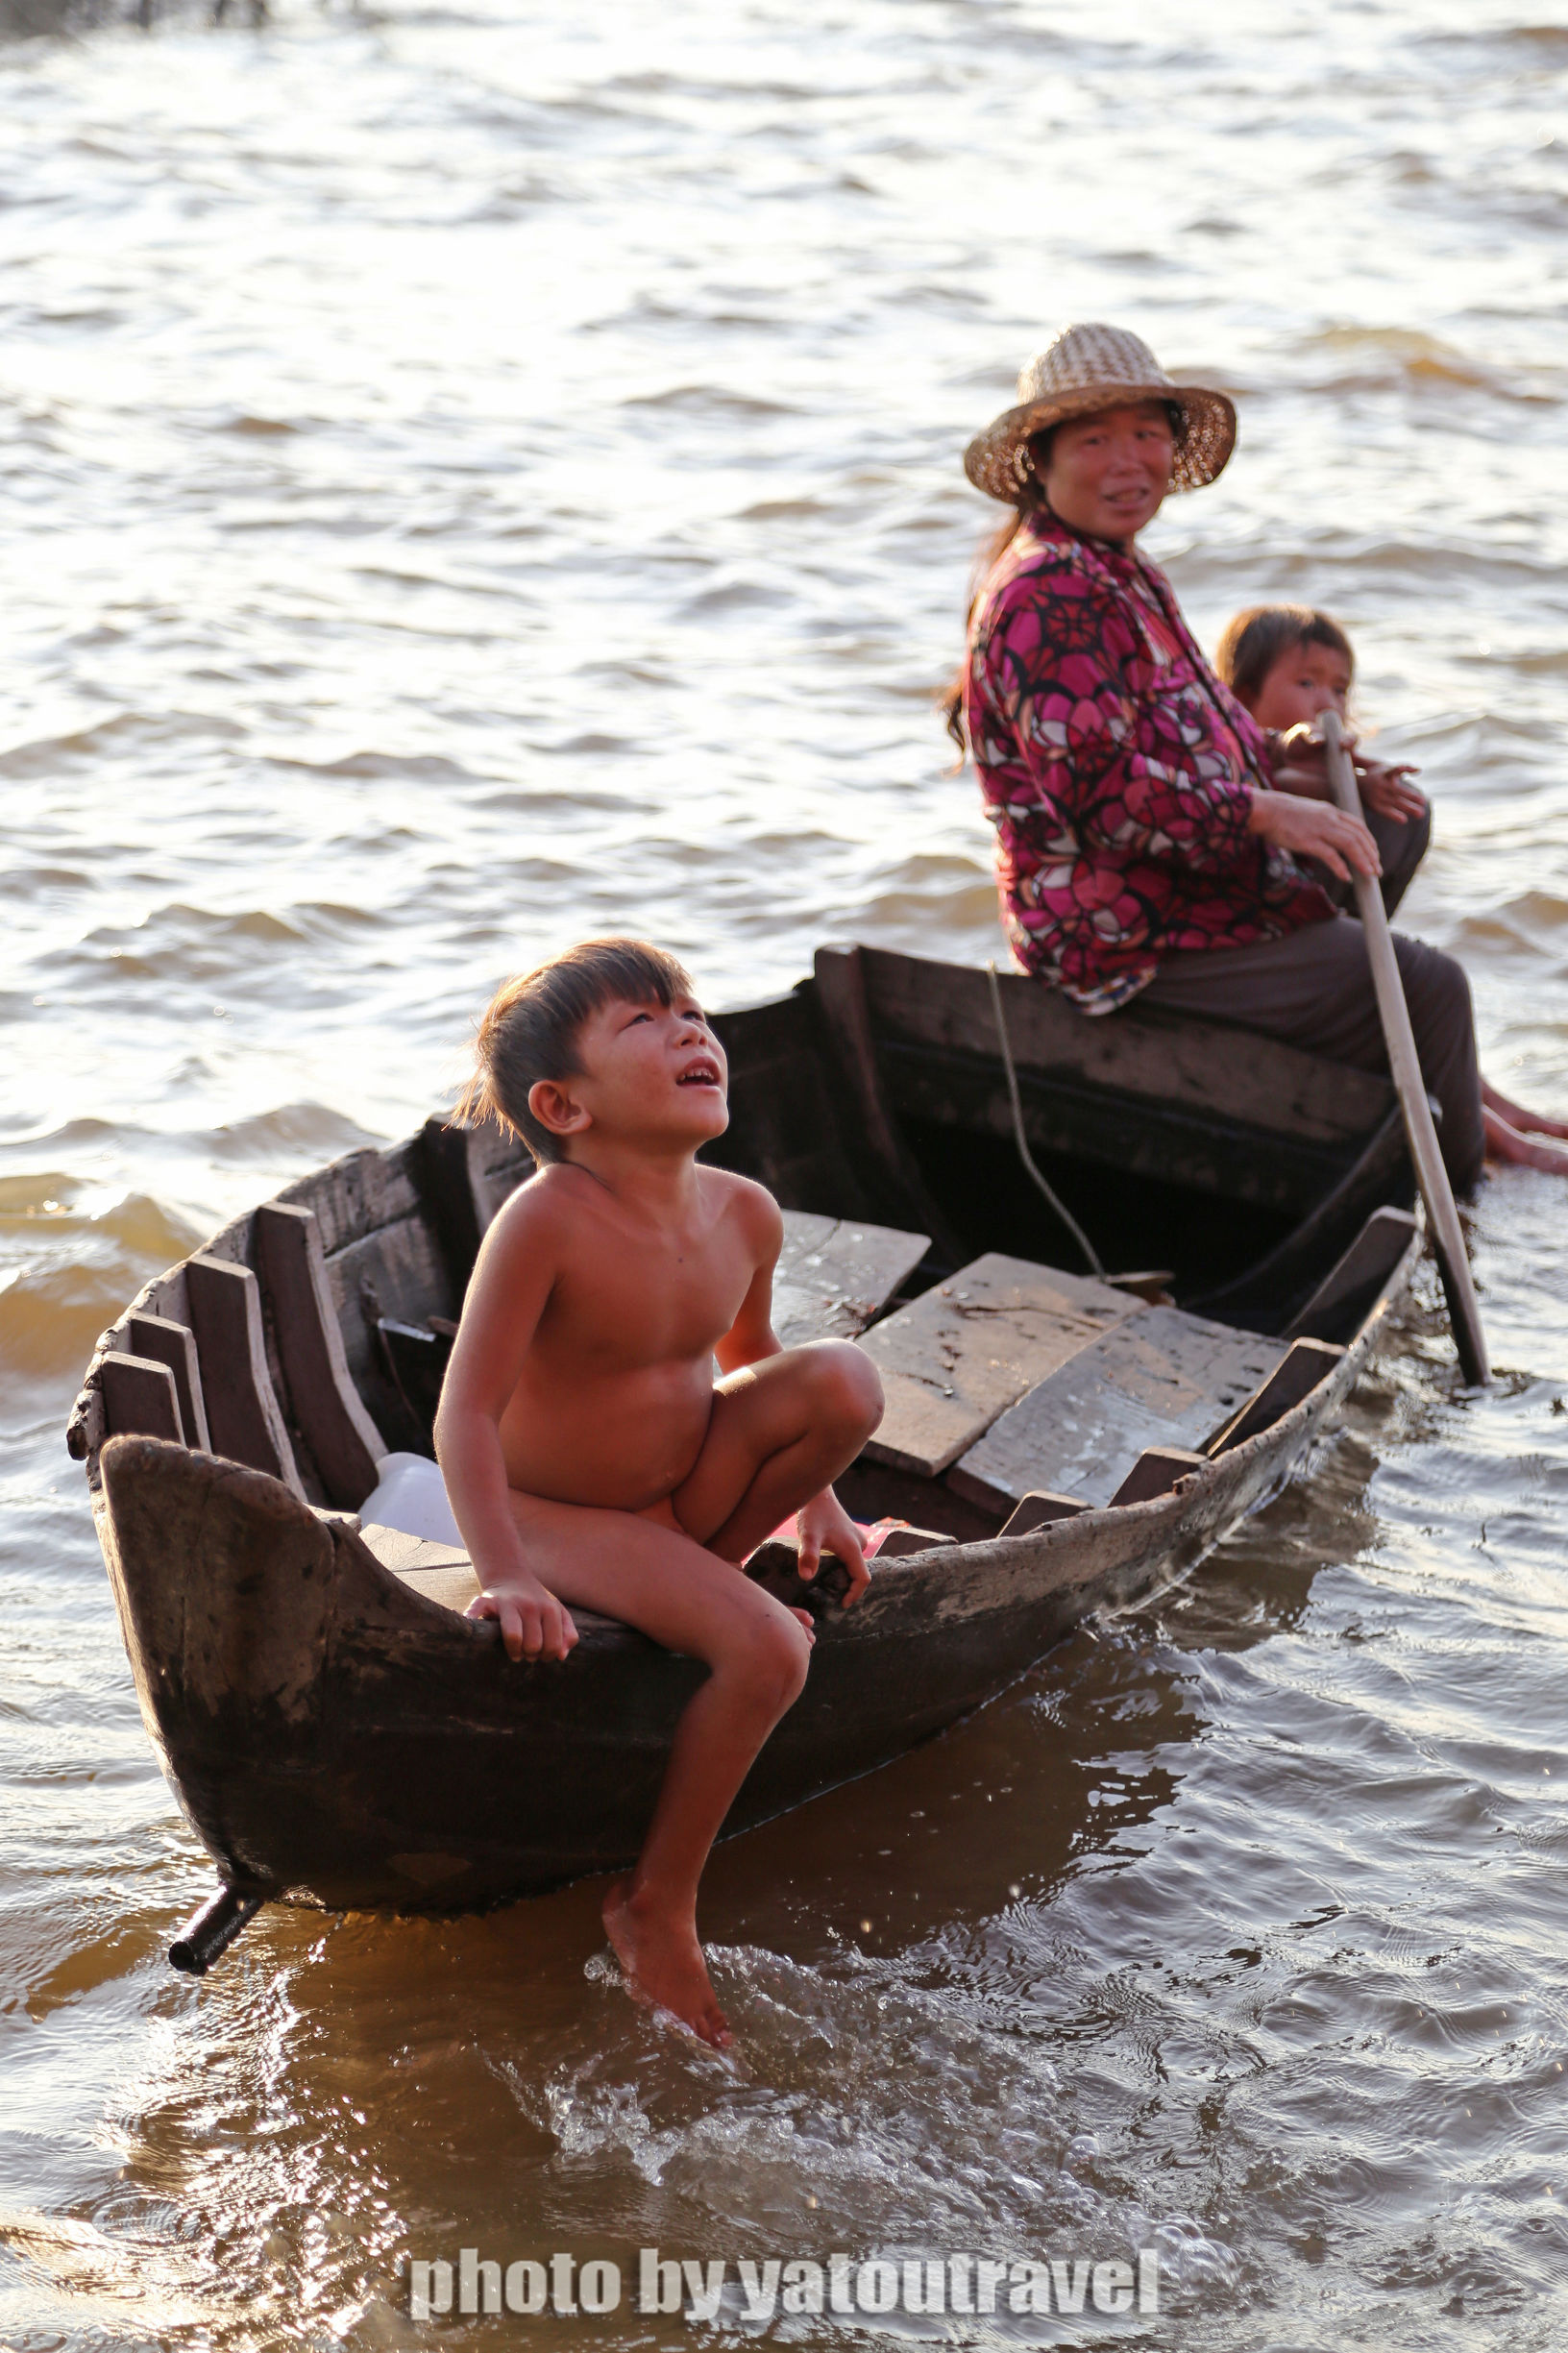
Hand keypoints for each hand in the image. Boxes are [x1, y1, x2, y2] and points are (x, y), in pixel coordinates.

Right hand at [466, 1573, 578, 1662]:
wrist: (510, 1576)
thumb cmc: (536, 1602)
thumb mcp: (558, 1613)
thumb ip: (567, 1633)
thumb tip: (561, 1656)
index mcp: (550, 1609)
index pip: (551, 1646)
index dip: (545, 1656)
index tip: (540, 1653)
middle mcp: (530, 1605)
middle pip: (533, 1645)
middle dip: (529, 1655)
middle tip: (526, 1652)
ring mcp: (507, 1602)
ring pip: (514, 1638)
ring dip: (514, 1652)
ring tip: (514, 1651)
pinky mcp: (486, 1600)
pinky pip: (477, 1611)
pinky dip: (472, 1619)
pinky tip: (473, 1624)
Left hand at [795, 1489, 869, 1605]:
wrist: (816, 1492)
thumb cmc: (813, 1513)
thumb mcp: (808, 1535)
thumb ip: (808, 1555)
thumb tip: (807, 1578)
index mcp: (853, 1548)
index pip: (863, 1578)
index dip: (855, 1594)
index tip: (843, 1604)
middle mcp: (859, 1544)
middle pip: (859, 1572)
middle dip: (849, 1587)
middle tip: (831, 1598)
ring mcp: (855, 1538)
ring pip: (855, 1564)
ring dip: (845, 1576)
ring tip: (827, 1586)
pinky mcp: (849, 1535)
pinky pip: (850, 1556)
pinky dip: (842, 1565)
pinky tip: (826, 1568)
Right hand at [1247, 787, 1381, 883]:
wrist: (1264, 810)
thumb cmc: (1282, 814)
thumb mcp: (1308, 813)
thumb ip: (1322, 823)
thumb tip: (1328, 838)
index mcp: (1330, 811)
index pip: (1358, 826)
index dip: (1370, 841)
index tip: (1374, 855)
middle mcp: (1329, 818)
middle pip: (1359, 836)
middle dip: (1371, 854)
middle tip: (1377, 870)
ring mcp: (1319, 829)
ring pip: (1350, 844)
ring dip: (1363, 861)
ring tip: (1370, 875)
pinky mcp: (1307, 841)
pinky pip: (1330, 855)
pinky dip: (1340, 867)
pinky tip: (1346, 877)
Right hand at [1356, 761, 1426, 824]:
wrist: (1353, 784)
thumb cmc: (1375, 775)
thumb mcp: (1386, 769)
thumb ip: (1402, 769)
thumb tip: (1419, 770)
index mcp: (1385, 773)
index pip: (1395, 770)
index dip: (1404, 768)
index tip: (1414, 769)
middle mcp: (1381, 784)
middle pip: (1397, 790)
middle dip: (1410, 795)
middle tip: (1423, 801)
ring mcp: (1377, 795)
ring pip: (1395, 802)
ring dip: (1408, 808)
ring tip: (1421, 814)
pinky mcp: (1374, 805)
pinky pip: (1385, 811)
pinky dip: (1394, 815)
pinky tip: (1404, 820)